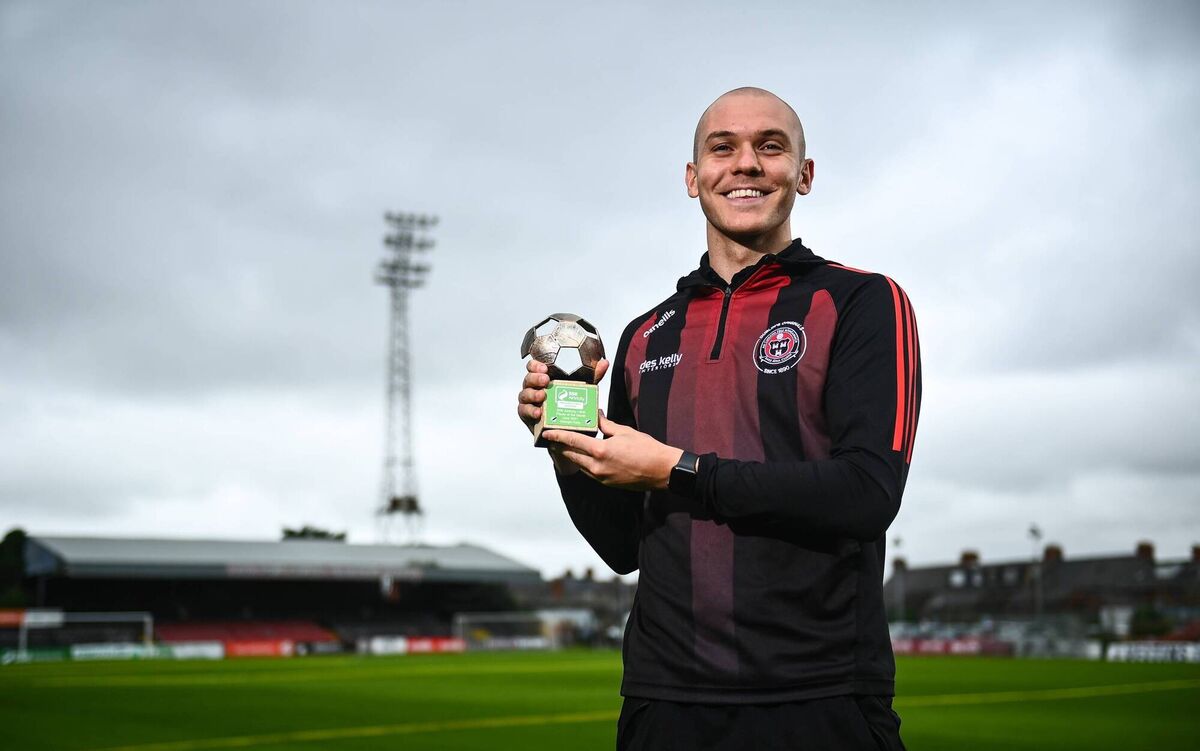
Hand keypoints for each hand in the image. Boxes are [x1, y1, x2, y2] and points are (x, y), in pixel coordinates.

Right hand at [518, 358, 608, 474]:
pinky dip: (530, 410)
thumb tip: (604, 363)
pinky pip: (524, 411)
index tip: (545, 367)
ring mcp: (530, 402)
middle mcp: (535, 388)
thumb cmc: (571, 405)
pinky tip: (539, 412)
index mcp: (545, 378)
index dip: (536, 365)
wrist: (568, 431)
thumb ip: (593, 375)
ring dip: (532, 394)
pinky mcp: (527, 415)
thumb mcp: (583, 389)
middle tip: (545, 381)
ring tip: (542, 396)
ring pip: (524, 395)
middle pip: (528, 379)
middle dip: (535, 378)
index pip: (535, 367)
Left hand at [542, 411, 682, 490]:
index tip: (547, 432)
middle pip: (571, 455)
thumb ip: (606, 424)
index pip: (572, 442)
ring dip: (571, 456)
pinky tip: (583, 455)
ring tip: (565, 446)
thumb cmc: (646, 449)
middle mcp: (597, 466)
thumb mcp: (624, 431)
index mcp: (600, 450)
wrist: (661, 471)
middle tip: (553, 438)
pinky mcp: (606, 483)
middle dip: (560, 447)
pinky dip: (583, 463)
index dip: (557, 437)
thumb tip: (596, 415)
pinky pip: (588, 472)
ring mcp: (601, 477)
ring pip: (579, 465)